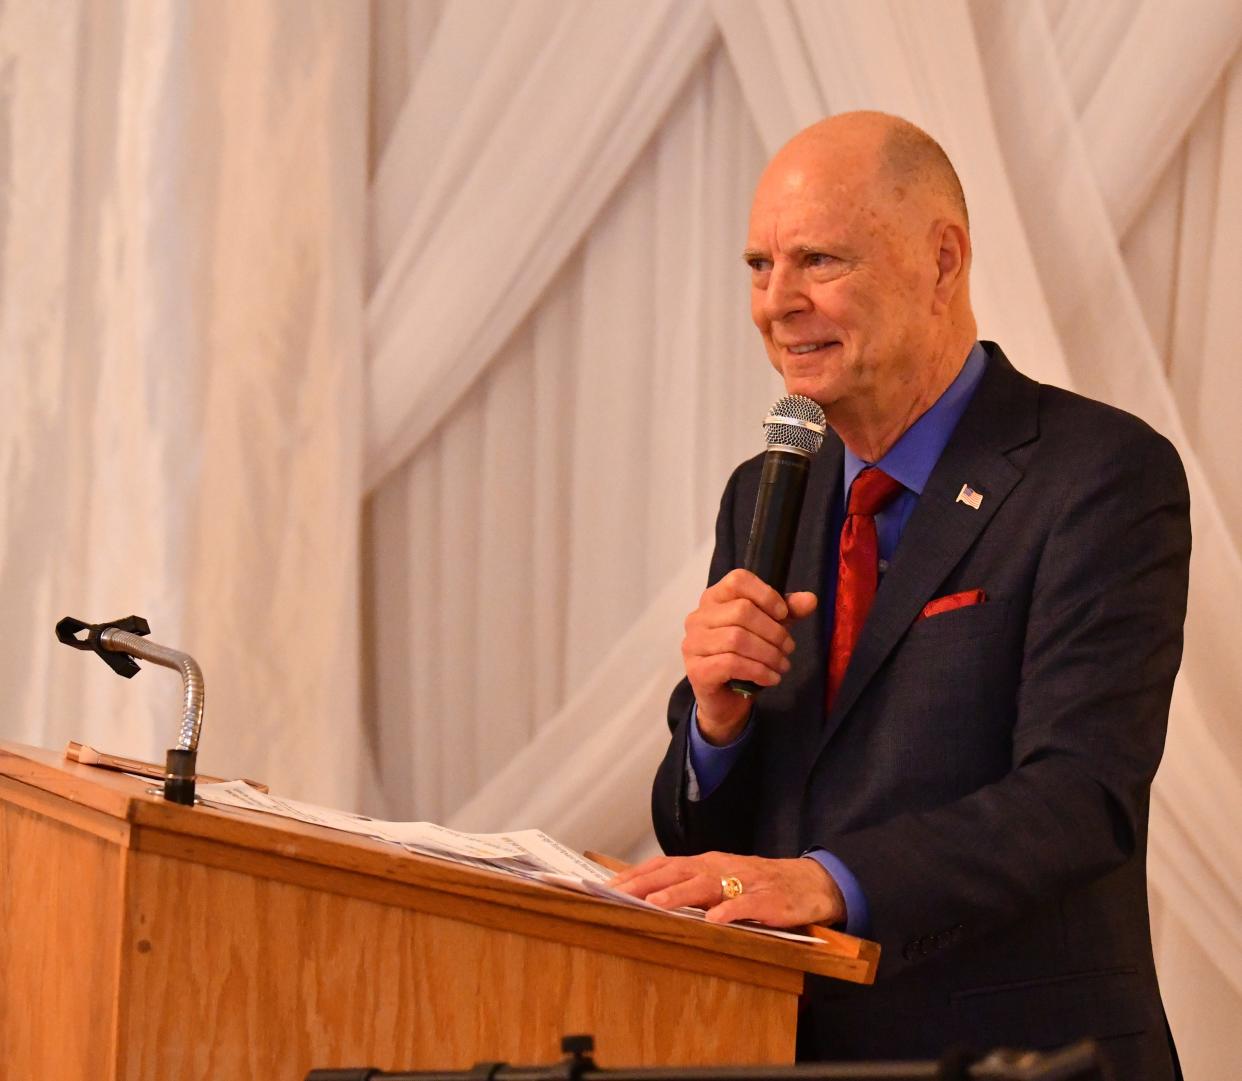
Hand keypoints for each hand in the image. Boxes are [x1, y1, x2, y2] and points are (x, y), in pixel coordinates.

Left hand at [609, 851, 844, 928]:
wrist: (809, 883)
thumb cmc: (758, 885)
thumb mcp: (721, 882)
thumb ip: (690, 887)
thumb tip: (647, 898)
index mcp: (706, 863)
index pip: (664, 865)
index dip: (636, 875)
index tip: (607, 886)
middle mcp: (721, 868)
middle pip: (677, 871)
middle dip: (646, 883)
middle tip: (619, 894)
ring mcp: (744, 882)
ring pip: (706, 885)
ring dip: (678, 895)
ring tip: (654, 905)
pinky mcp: (768, 900)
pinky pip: (746, 906)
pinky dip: (730, 912)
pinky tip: (714, 921)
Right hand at [682, 569, 817, 743]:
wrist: (725, 700)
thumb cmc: (745, 658)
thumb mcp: (769, 630)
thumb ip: (787, 612)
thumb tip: (810, 599)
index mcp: (714, 599)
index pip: (737, 580)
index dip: (766, 594)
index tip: (784, 614)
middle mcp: (698, 617)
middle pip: (741, 611)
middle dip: (773, 631)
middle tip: (788, 648)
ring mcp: (693, 643)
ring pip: (737, 638)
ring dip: (768, 653)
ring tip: (782, 665)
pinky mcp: (696, 669)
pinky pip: (731, 663)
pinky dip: (758, 671)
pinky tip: (771, 678)